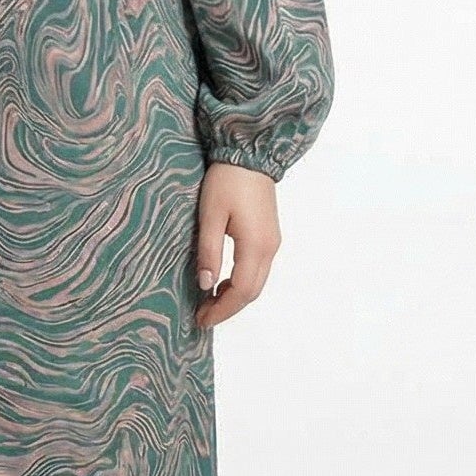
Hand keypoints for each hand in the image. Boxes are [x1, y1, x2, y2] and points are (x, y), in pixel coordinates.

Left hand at [194, 161, 279, 328]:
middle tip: (203, 315)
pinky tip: (223, 280)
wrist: (251, 154)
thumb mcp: (210, 216)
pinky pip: (258, 269)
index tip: (202, 320)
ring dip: (235, 296)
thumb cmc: (227, 181)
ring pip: (257, 282)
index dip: (222, 310)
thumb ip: (208, 252)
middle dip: (228, 308)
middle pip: (252, 292)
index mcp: (255, 246)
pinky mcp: (270, 235)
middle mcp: (270, 248)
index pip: (241, 291)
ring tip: (209, 301)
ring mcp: (273, 242)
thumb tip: (205, 285)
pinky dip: (241, 282)